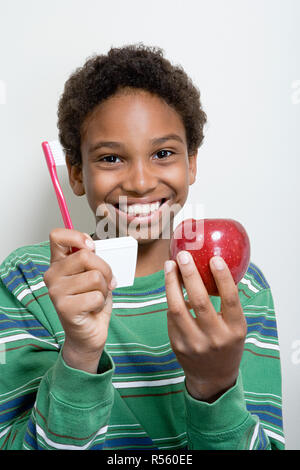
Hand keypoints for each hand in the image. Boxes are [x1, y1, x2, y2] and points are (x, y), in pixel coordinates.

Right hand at [43, 228, 115, 372]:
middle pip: (86, 256)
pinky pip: (96, 296)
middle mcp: (52, 275)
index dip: (78, 237)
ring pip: (95, 277)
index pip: (57, 236)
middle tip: (104, 283)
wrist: (88, 334)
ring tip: (96, 298)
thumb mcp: (93, 274)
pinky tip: (92, 309)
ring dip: (104, 289)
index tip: (91, 248)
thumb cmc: (91, 302)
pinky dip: (101, 303)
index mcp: (58, 263)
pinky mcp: (64, 308)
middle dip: (105, 269)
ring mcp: (56, 292)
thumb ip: (91, 258)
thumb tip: (93, 247)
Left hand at [164, 251, 246, 401]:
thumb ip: (228, 304)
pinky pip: (171, 317)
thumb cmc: (227, 345)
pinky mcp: (178, 345)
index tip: (214, 259)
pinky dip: (171, 299)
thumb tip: (215, 268)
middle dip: (189, 275)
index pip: (230, 299)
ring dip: (171, 283)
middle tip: (183, 256)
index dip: (222, 278)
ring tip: (170, 266)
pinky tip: (171, 287)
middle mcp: (215, 338)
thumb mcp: (236, 327)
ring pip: (177, 308)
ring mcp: (195, 343)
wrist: (213, 377)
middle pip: (199, 301)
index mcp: (235, 330)